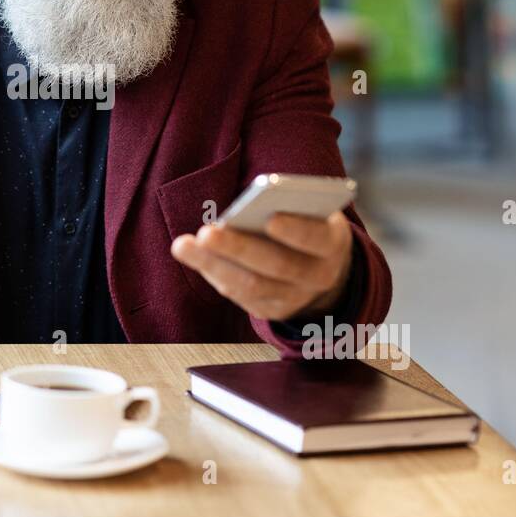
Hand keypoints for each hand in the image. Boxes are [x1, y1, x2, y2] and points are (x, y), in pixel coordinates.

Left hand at [170, 211, 353, 322]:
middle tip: (207, 233)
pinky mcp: (271, 310)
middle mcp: (317, 276)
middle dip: (238, 248)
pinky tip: (194, 257)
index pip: (316, 238)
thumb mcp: (309, 211)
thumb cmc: (305, 223)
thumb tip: (248, 206)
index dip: (296, 230)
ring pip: (252, 285)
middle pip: (276, 265)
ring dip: (214, 264)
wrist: (318, 268)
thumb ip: (288, 207)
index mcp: (332, 243)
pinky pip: (240, 295)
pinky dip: (215, 273)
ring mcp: (294, 298)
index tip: (271, 218)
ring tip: (183, 246)